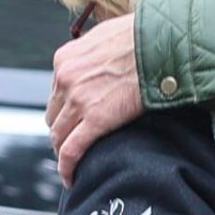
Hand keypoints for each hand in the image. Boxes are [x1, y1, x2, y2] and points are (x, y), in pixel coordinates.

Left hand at [47, 18, 145, 180]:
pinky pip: (72, 151)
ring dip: (64, 150)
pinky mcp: (95, 120)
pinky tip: (70, 178)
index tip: (71, 118)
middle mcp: (65, 79)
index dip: (64, 108)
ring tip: (73, 162)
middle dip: (62, 129)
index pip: (56, 92)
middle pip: (54, 115)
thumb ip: (94, 54)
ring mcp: (78, 101)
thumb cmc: (142, 37)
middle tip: (73, 141)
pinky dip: (67, 168)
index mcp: (65, 59)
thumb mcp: (105, 36)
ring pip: (59, 135)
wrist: (160, 45)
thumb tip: (101, 62)